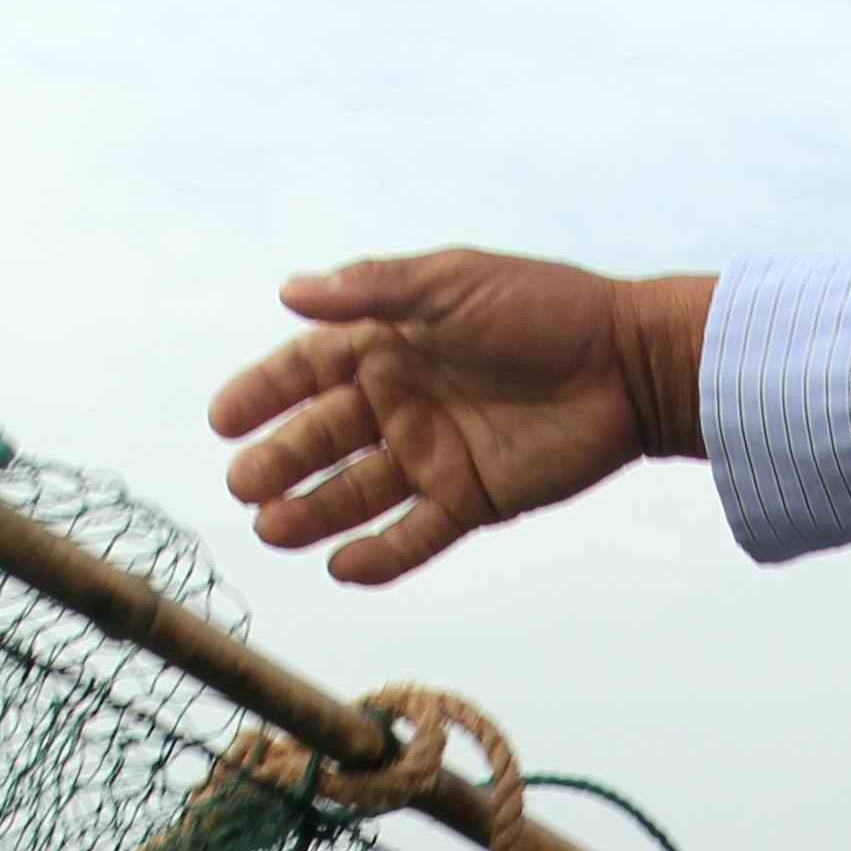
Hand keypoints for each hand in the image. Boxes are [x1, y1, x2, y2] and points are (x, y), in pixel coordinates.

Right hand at [205, 254, 710, 585]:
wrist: (628, 363)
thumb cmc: (543, 308)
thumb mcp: (452, 283)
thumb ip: (373, 290)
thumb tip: (290, 293)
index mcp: (390, 342)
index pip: (308, 371)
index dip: (263, 394)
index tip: (222, 420)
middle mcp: (402, 400)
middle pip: (323, 438)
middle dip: (280, 462)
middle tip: (242, 486)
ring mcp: (434, 453)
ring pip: (357, 492)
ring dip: (313, 513)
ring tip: (271, 530)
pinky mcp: (471, 499)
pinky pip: (413, 535)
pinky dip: (380, 555)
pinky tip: (342, 567)